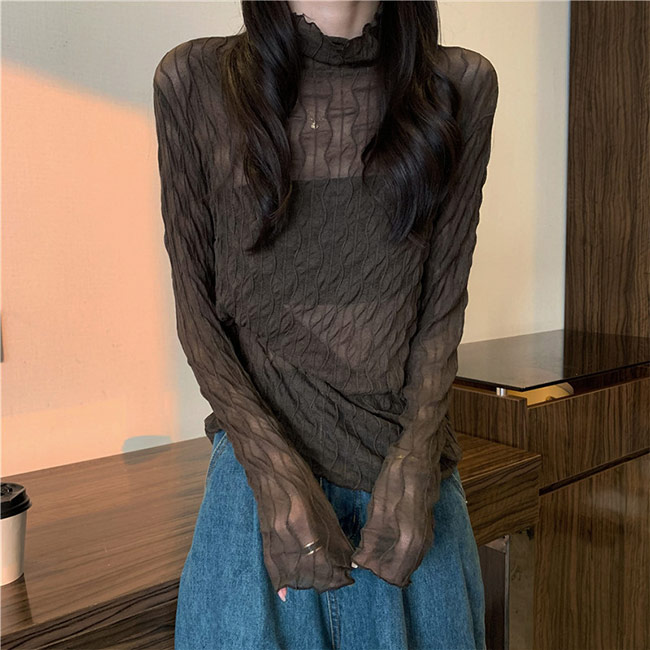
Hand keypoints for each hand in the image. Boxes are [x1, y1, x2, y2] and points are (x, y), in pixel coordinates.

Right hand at [253, 467, 355, 595]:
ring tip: (321, 583)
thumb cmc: (299, 477)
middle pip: (305, 570)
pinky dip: (279, 580)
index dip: (335, 573)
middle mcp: (285, 534)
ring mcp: (272, 536)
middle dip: (324, 581)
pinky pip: (270, 564)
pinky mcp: (263, 536)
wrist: (268, 464)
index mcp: (302, 522)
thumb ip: (334, 534)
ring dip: (306, 582)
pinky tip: (285, 592)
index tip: (348, 577)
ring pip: (289, 571)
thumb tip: (348, 558)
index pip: (321, 561)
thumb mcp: (322, 503)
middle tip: (340, 581)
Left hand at [350, 453, 440, 587]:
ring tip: (374, 550)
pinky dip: (400, 551)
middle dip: (383, 568)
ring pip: (409, 561)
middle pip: (402, 572)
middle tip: (366, 558)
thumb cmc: (395, 477)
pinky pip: (415, 550)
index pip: (394, 575)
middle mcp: (422, 541)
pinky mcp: (428, 525)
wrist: (417, 456)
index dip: (375, 570)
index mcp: (410, 538)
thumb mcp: (378, 506)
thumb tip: (362, 561)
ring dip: (392, 560)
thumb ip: (372, 537)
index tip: (361, 562)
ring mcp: (427, 533)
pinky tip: (388, 543)